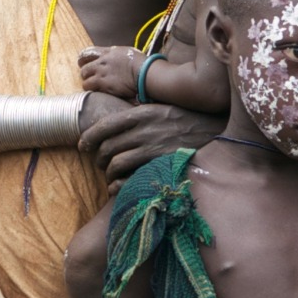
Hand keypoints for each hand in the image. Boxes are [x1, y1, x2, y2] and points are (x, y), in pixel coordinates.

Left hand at [76, 46, 144, 100]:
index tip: (81, 61)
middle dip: (85, 73)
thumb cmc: (141, 63)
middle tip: (86, 77)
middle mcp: (102, 62)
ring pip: (85, 81)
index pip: (89, 52)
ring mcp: (102, 74)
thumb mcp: (128, 53)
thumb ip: (118, 55)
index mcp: (109, 52)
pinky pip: (91, 89)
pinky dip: (93, 91)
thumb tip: (117, 58)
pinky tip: (97, 94)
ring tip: (92, 88)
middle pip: (84, 68)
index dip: (83, 58)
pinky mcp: (104, 85)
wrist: (143, 71)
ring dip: (88, 84)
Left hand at [79, 99, 218, 183]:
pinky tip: (117, 187)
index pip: (105, 125)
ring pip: (115, 164)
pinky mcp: (160, 166)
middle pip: (107, 147)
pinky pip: (130, 179)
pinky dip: (118, 186)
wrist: (215, 132)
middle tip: (100, 163)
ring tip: (110, 176)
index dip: (88, 137)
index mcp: (141, 113)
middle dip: (99, 158)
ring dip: (108, 174)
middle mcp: (144, 130)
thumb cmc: (185, 120)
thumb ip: (138, 114)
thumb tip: (114, 121)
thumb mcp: (160, 109)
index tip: (82, 146)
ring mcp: (152, 149)